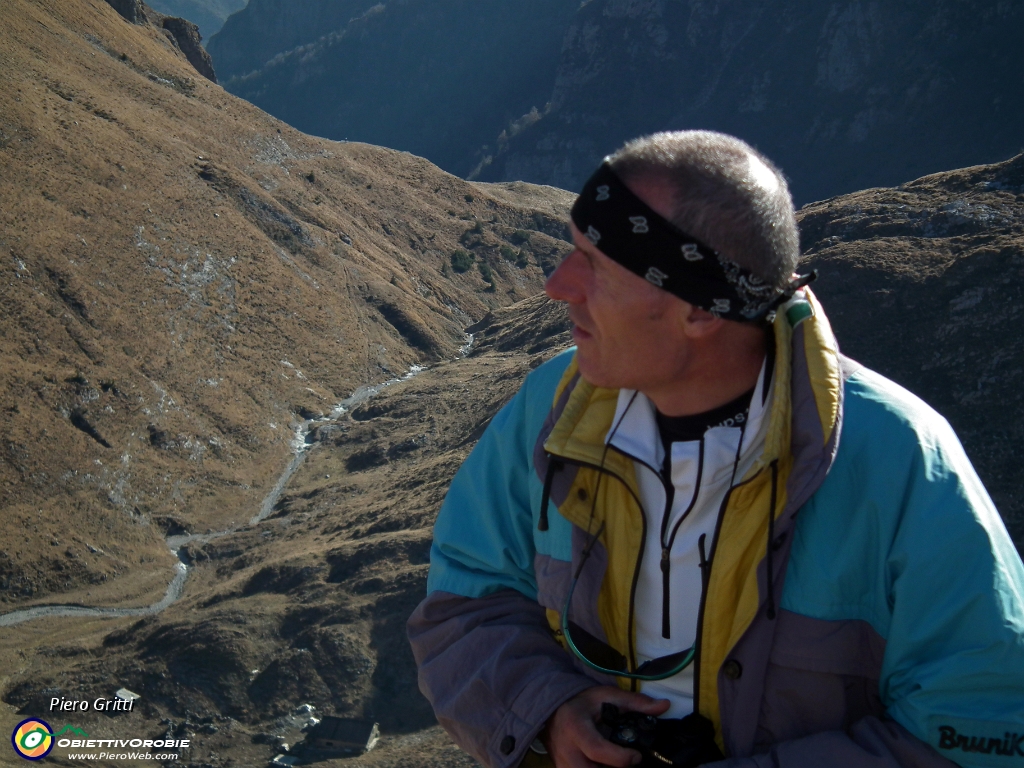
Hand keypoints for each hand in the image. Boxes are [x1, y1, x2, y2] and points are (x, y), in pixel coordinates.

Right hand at [543, 685, 670, 766]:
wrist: (554, 711)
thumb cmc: (582, 703)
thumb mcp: (607, 696)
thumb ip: (636, 703)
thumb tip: (664, 706)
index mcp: (576, 727)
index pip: (597, 749)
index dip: (620, 757)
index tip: (637, 755)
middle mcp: (566, 750)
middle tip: (628, 763)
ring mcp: (562, 764)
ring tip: (618, 763)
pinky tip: (606, 765)